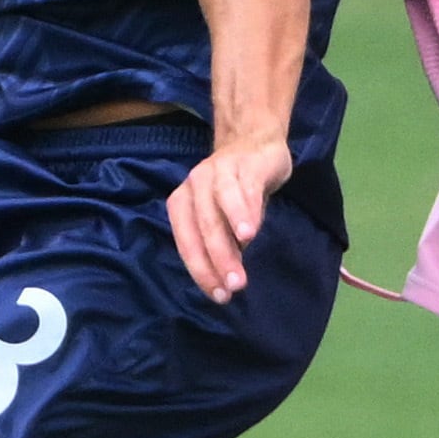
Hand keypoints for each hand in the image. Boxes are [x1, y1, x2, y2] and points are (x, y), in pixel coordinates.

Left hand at [167, 136, 292, 303]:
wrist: (255, 142)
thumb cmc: (235, 191)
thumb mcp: (225, 221)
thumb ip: (223, 245)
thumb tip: (226, 283)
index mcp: (183, 202)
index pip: (186, 241)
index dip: (201, 270)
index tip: (219, 295)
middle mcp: (195, 184)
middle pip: (203, 225)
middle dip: (218, 259)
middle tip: (235, 286)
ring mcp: (219, 170)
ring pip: (220, 205)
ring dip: (230, 237)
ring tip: (241, 261)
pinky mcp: (246, 164)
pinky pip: (245, 188)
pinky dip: (246, 210)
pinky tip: (251, 230)